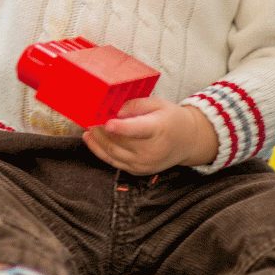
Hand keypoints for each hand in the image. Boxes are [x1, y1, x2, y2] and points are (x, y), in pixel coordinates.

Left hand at [83, 98, 218, 174]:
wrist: (188, 141)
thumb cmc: (170, 118)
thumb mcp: (157, 104)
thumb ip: (135, 105)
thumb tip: (114, 110)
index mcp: (158, 130)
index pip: (138, 130)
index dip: (122, 128)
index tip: (107, 123)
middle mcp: (151, 150)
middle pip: (119, 142)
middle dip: (100, 131)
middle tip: (88, 117)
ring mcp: (144, 163)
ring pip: (112, 154)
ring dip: (96, 141)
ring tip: (87, 127)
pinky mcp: (138, 170)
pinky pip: (114, 162)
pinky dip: (100, 151)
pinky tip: (91, 139)